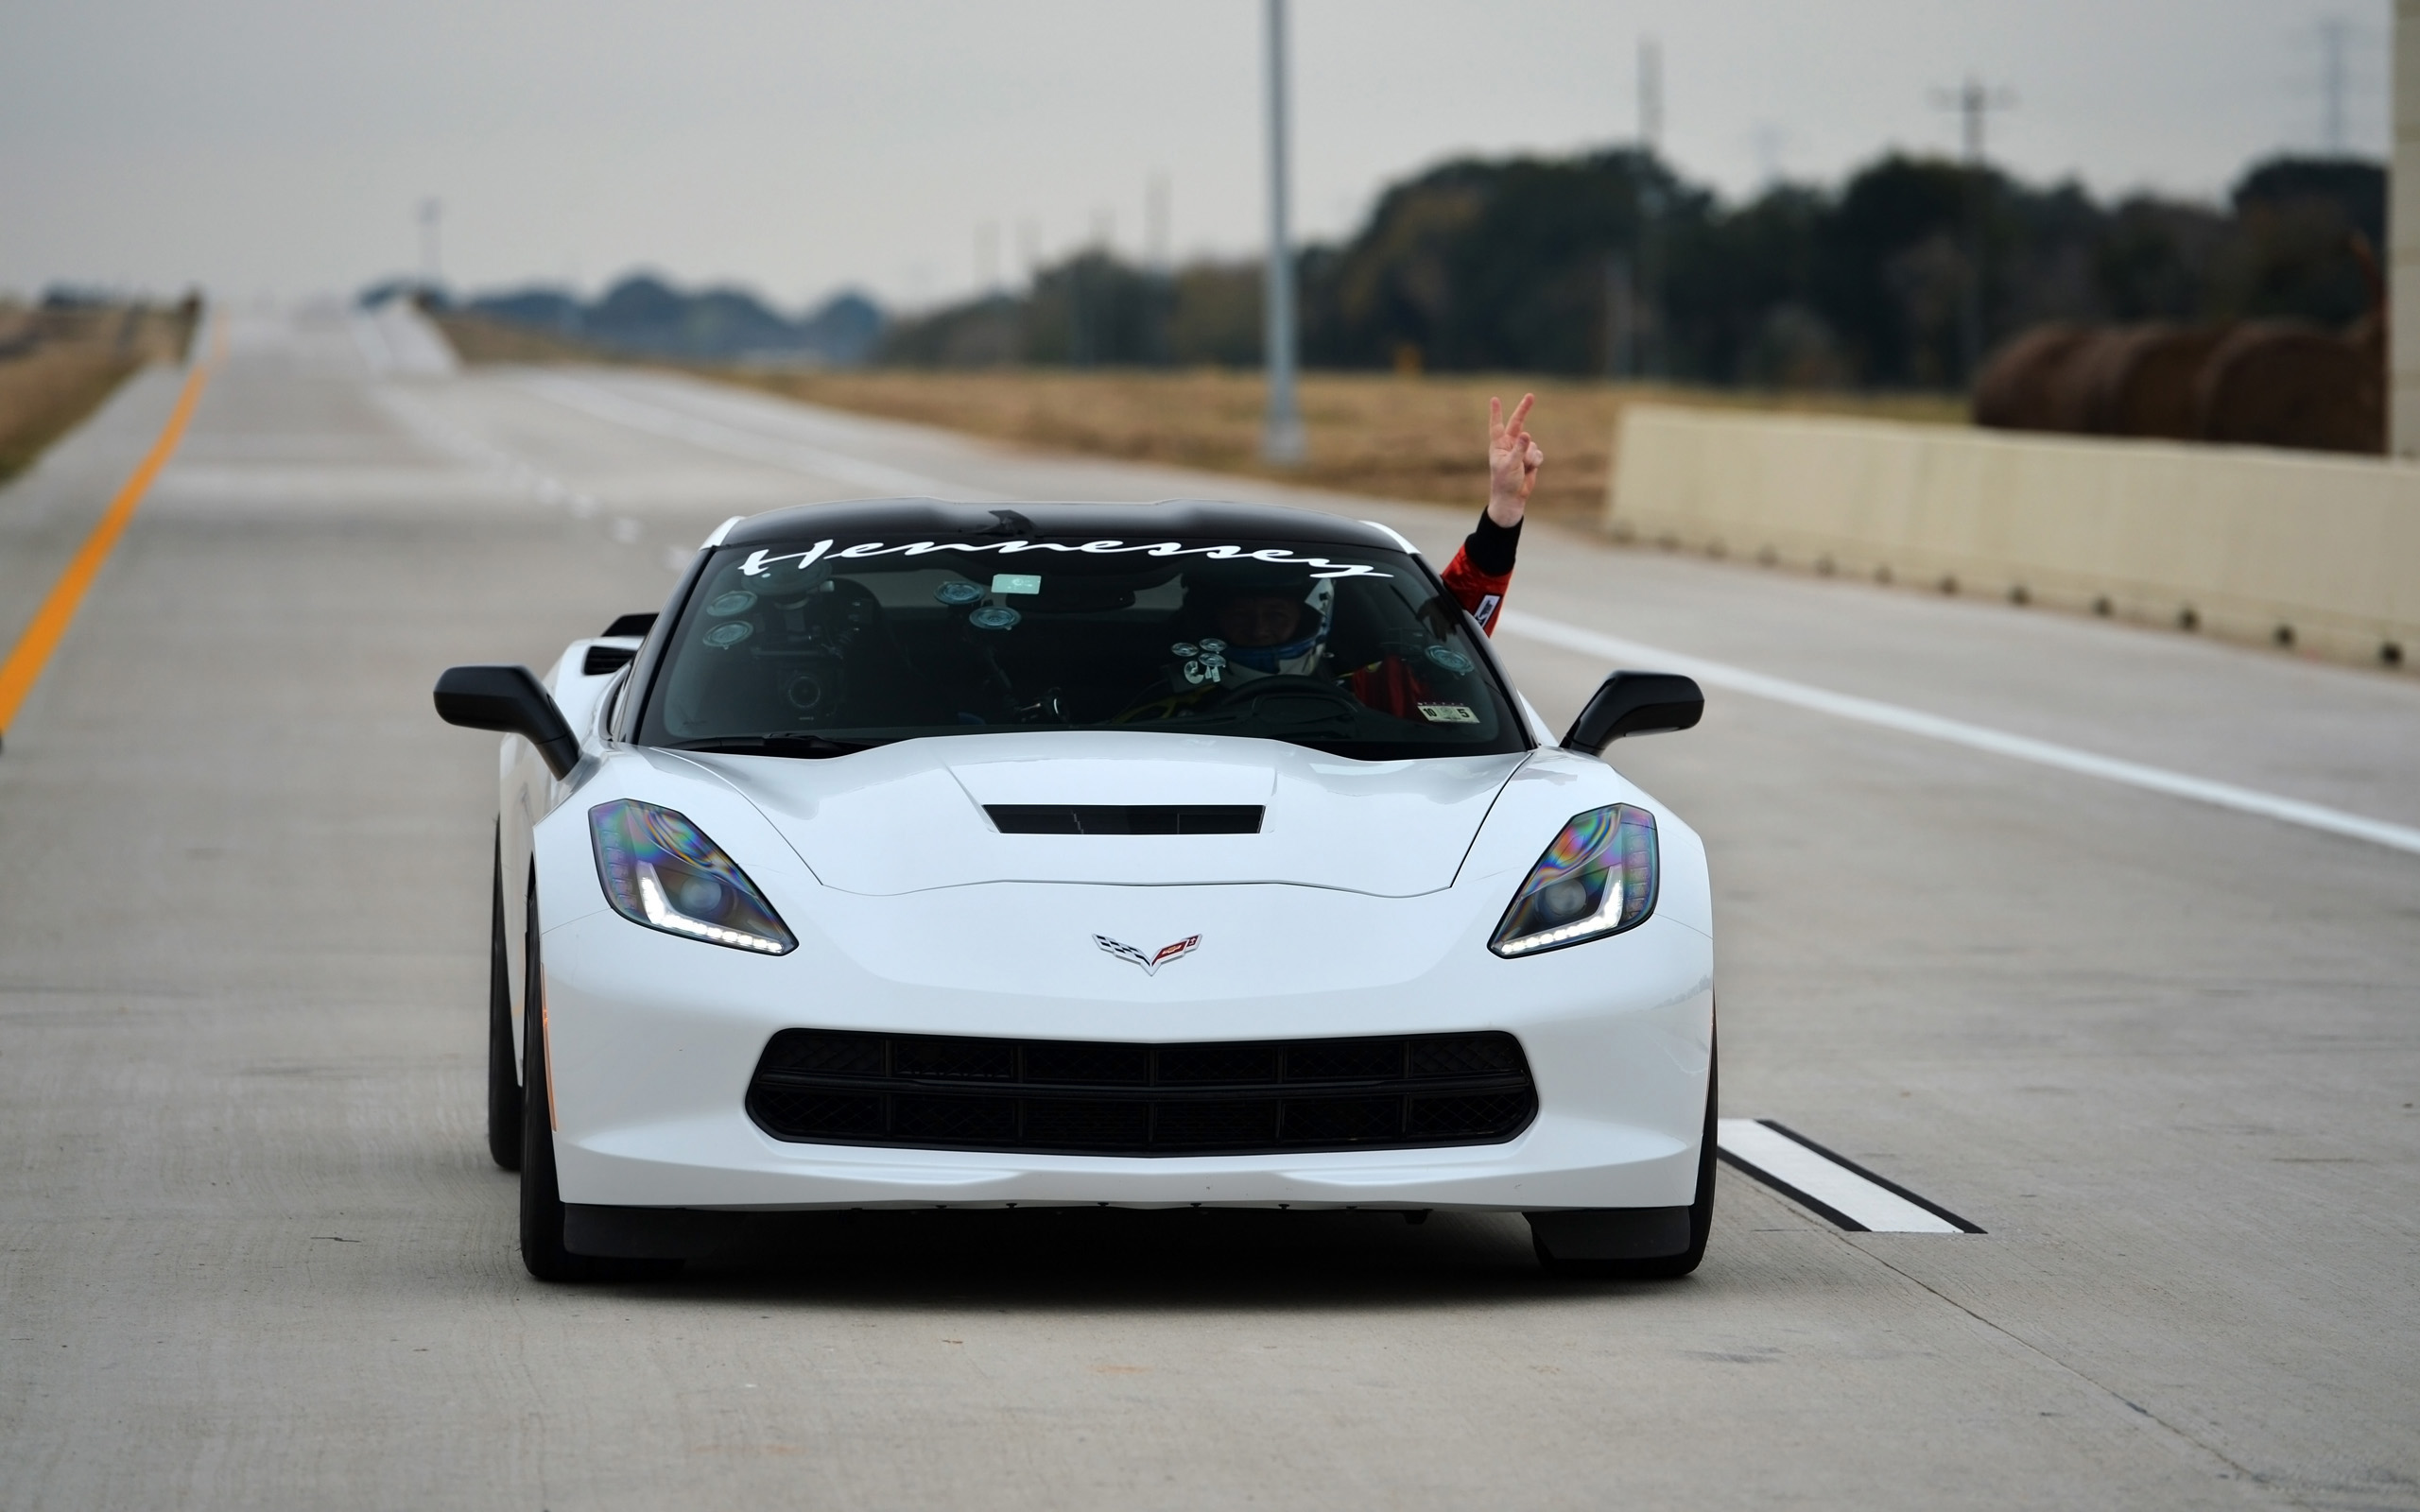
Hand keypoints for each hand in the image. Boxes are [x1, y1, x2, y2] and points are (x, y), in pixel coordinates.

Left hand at [1487, 393, 1543, 526]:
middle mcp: (1509, 445)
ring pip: (1532, 444)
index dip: (1496, 412)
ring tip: (1523, 468)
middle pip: (1518, 423)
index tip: (1494, 399)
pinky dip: (1536, 461)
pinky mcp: (1530, 457)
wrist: (1513, 498)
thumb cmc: (1505, 482)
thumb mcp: (1510, 465)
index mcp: (1499, 445)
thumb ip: (1519, 449)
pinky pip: (1538, 453)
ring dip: (1530, 456)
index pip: (1497, 425)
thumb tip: (1526, 433)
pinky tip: (1530, 469)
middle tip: (1531, 395)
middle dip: (1524, 410)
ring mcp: (1520, 450)